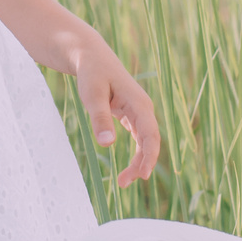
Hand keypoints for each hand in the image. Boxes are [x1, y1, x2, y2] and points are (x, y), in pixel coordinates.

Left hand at [73, 39, 161, 187]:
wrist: (90, 56)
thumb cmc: (91, 73)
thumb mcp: (92, 94)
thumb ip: (100, 118)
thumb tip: (107, 144)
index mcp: (139, 103)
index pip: (151, 134)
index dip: (149, 156)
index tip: (142, 175)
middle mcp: (143, 108)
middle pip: (150, 142)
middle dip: (141, 164)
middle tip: (124, 184)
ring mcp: (139, 112)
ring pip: (145, 142)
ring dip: (138, 162)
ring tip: (123, 182)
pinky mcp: (131, 115)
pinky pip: (138, 138)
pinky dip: (135, 154)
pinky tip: (128, 168)